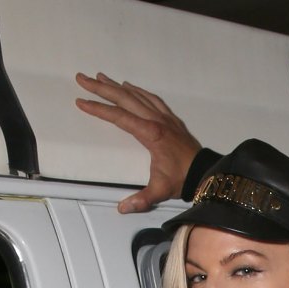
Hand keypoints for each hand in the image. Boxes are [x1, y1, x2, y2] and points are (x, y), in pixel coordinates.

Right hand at [75, 72, 202, 212]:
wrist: (207, 172)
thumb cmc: (184, 179)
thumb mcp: (161, 190)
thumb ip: (141, 199)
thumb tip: (123, 208)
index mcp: (151, 134)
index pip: (119, 117)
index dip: (98, 109)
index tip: (81, 101)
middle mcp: (157, 121)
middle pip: (125, 99)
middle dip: (102, 88)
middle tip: (82, 78)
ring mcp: (165, 118)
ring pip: (138, 96)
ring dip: (118, 86)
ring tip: (101, 77)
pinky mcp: (172, 120)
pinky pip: (152, 99)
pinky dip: (139, 91)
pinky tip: (131, 87)